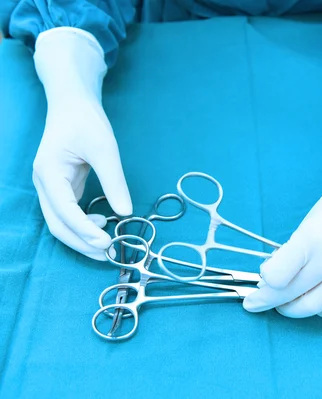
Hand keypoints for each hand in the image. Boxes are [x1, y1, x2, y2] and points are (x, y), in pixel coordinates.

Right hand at [32, 28, 131, 259]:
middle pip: (57, 224)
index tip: (106, 243)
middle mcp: (45, 183)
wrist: (73, 103)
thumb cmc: (86, 121)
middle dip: (81, 242)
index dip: (84, 230)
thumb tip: (125, 212)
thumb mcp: (105, 149)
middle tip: (107, 254)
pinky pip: (68, 213)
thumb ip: (114, 182)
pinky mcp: (61, 187)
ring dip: (81, 237)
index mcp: (49, 173)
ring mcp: (51, 186)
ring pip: (60, 222)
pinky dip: (82, 224)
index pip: (64, 211)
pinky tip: (101, 222)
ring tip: (106, 243)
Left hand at [243, 157, 321, 317]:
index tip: (261, 283)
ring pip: (313, 307)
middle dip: (269, 301)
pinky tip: (318, 301)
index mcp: (311, 238)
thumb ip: (295, 250)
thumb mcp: (311, 219)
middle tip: (260, 302)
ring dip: (294, 309)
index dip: (264, 285)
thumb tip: (276, 276)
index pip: (276, 277)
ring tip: (287, 304)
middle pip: (290, 294)